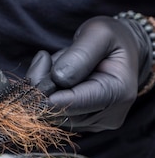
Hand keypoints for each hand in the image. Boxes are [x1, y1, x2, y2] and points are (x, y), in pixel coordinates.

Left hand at [26, 16, 151, 132]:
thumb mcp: (99, 33)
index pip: (73, 103)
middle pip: (56, 111)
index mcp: (118, 93)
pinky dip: (45, 95)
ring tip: (57, 67)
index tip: (40, 68)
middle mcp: (108, 117)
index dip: (48, 90)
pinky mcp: (79, 125)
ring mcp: (93, 124)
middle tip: (45, 59)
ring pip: (48, 114)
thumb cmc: (109, 39)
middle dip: (42, 85)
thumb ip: (80, 54)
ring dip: (43, 89)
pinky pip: (49, 114)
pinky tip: (55, 80)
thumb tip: (58, 78)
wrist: (118, 52)